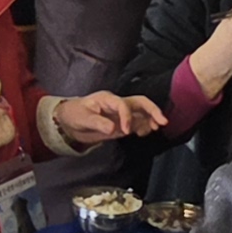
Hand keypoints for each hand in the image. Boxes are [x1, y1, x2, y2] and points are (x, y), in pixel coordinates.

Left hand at [47, 91, 171, 147]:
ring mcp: (121, 114)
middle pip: (140, 102)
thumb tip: (113, 128)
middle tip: (162, 121)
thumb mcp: (82, 118)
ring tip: (156, 128)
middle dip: (152, 110)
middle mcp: (117, 104)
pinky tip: (146, 132)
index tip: (126, 131)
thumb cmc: (74, 114)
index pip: (123, 104)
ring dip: (151, 118)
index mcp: (108, 99)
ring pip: (142, 112)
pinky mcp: (122, 124)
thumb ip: (98, 122)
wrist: (69, 121)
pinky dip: (145, 127)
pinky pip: (137, 123)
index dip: (127, 117)